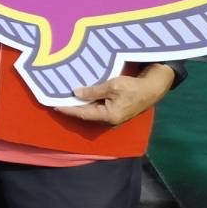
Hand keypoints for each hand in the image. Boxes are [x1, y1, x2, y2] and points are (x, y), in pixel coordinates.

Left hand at [56, 64, 175, 126]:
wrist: (152, 88)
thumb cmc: (133, 87)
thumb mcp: (112, 86)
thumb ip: (93, 91)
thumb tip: (76, 93)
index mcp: (108, 116)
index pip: (82, 113)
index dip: (67, 109)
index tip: (53, 105)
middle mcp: (109, 120)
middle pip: (85, 114)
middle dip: (71, 107)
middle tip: (55, 100)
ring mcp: (112, 117)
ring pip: (90, 112)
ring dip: (79, 105)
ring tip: (64, 98)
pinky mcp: (114, 112)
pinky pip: (97, 109)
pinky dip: (88, 103)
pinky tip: (80, 97)